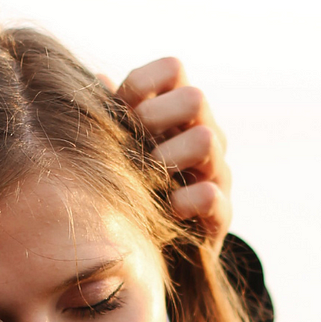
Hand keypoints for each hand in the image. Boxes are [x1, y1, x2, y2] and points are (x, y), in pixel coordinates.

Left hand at [113, 58, 231, 249]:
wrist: (155, 252)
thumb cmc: (132, 187)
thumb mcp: (118, 148)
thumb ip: (111, 115)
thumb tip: (99, 77)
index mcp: (178, 112)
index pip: (173, 69)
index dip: (143, 83)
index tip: (120, 110)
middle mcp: (205, 134)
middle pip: (194, 97)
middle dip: (155, 119)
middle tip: (133, 146)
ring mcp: (217, 172)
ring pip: (206, 139)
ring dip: (168, 158)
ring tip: (148, 179)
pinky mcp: (221, 214)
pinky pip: (211, 194)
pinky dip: (184, 201)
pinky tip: (168, 209)